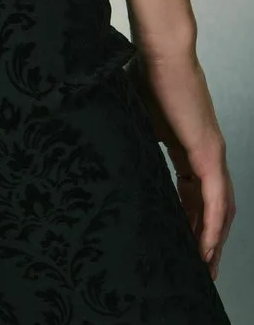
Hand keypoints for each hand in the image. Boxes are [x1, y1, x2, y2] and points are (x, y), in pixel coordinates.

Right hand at [124, 52, 235, 280]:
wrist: (159, 53)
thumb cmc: (144, 74)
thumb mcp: (133, 116)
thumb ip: (130, 136)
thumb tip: (106, 146)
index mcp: (189, 145)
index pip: (196, 193)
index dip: (193, 221)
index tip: (183, 246)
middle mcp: (207, 152)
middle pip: (214, 207)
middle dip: (207, 240)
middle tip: (199, 270)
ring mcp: (211, 152)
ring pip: (220, 209)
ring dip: (213, 241)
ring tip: (203, 270)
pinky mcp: (208, 152)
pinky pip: (214, 200)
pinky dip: (211, 227)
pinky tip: (204, 249)